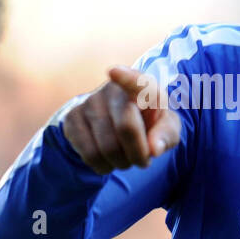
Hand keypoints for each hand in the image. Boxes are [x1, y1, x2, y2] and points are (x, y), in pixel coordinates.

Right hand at [60, 66, 181, 174]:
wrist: (118, 124)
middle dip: (139, 154)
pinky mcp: (72, 119)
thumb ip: (166, 136)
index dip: (126, 78)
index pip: (135, 81)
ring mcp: (89, 102)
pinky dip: (103, 166)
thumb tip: (154, 149)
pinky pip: (89, 154)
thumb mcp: (167, 128)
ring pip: (107, 147)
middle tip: (142, 159)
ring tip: (125, 158)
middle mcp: (113, 90)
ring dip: (121, 162)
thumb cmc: (149, 124)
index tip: (113, 72)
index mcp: (141, 86)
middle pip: (126, 128)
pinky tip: (107, 159)